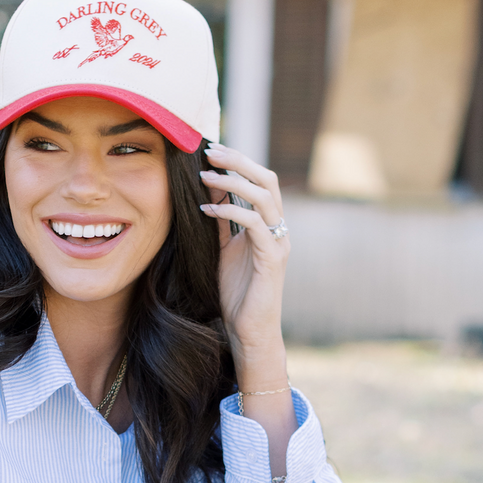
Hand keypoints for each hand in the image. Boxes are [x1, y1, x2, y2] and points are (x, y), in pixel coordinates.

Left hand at [198, 145, 289, 367]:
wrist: (249, 331)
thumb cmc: (237, 294)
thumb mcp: (224, 251)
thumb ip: (222, 224)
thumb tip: (208, 194)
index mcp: (268, 225)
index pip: (259, 181)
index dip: (238, 163)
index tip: (210, 151)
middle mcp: (278, 229)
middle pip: (266, 179)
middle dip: (239, 161)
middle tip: (209, 151)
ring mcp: (278, 243)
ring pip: (264, 197)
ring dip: (233, 182)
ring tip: (204, 176)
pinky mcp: (272, 259)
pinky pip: (254, 225)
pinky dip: (230, 212)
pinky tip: (206, 211)